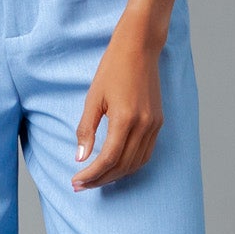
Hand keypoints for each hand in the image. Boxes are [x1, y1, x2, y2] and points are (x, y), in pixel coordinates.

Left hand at [73, 21, 163, 188]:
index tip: (76, 181)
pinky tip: (115, 167)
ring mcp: (154, 125)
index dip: (91, 174)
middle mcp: (143, 125)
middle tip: (80, 185)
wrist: (140, 47)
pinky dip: (130, 165)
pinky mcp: (158, 123)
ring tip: (95, 179)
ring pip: (136, 164)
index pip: (108, 159)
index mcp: (125, 119)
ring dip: (115, 176)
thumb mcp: (93, 98)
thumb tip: (80, 157)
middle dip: (100, 179)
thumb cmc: (113, 68)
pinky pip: (146, 153)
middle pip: (122, 166)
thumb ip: (86, 129)